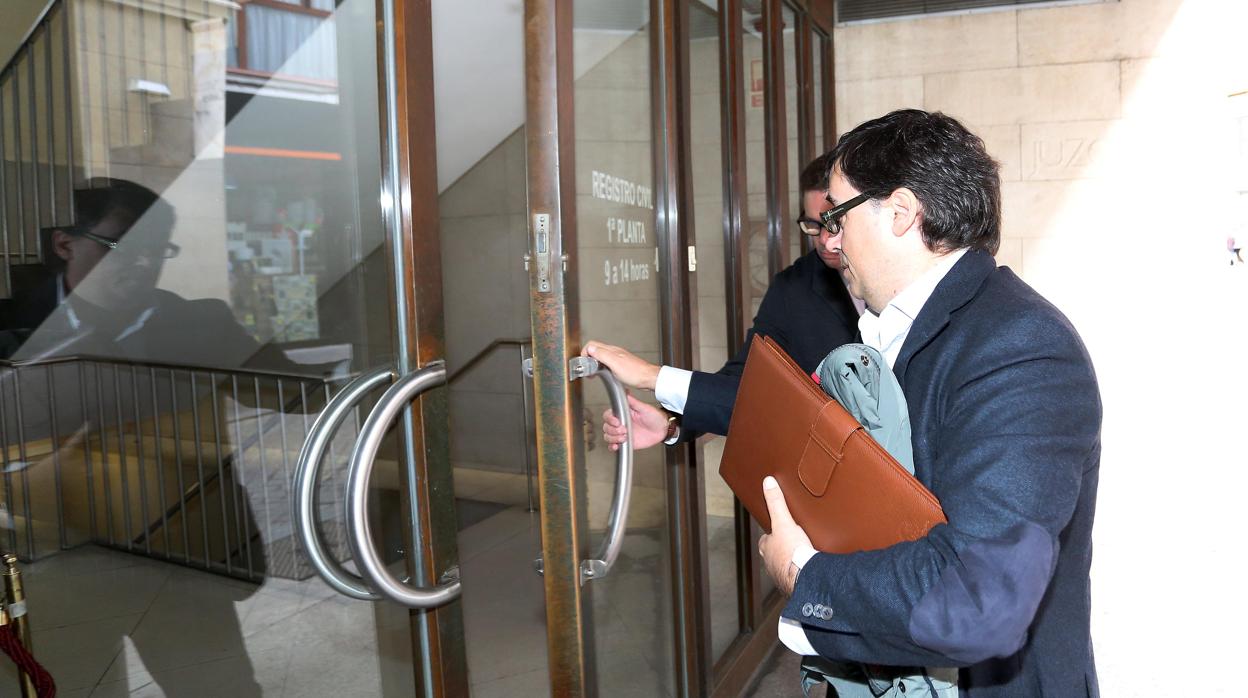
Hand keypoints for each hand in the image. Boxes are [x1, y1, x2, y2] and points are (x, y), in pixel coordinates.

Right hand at [583, 341, 660, 390]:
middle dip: (588, 359)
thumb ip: (602, 355)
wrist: (648, 378)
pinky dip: (601, 367)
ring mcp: (617, 358)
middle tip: (587, 369)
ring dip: (594, 363)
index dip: (585, 353)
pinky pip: (607, 363)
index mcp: (611, 350)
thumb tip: (590, 349)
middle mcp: (614, 352)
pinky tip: (603, 374)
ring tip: (593, 373)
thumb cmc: (635, 373)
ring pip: (601, 356)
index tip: (584, 364)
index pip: (592, 345)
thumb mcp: (615, 364)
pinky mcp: (620, 364)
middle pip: (595, 350)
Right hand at [603, 394, 670, 450]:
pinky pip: (613, 446)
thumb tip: (625, 392)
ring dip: (613, 438)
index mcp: (623, 414)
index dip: (610, 419)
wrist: (662, 430)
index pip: (608, 415)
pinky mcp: (625, 442)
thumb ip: (633, 401)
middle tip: (624, 430)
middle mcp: (621, 423)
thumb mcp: (644, 408)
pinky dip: (612, 446)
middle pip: (606, 427)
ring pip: (608, 436)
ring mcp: (622, 433)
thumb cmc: (655, 417)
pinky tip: (617, 445)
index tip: (618, 422)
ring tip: (624, 437)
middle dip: (613, 430)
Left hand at [758, 476, 812, 595]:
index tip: (776, 530)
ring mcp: (782, 575)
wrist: (805, 577)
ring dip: (791, 562)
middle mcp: (772, 563)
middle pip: (774, 554)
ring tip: (801, 557)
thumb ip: (776, 503)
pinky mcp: (795, 584)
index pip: (765, 539)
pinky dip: (802, 573)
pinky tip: (810, 570)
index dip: (770, 534)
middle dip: (781, 549)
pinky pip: (797, 577)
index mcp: (768, 548)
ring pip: (784, 567)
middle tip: (791, 543)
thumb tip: (768, 483)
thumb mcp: (784, 522)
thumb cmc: (791, 551)